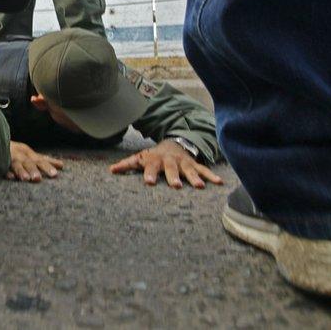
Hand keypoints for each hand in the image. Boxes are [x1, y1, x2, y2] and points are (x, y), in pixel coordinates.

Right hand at [7, 141, 63, 181]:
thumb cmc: (16, 153)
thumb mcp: (30, 155)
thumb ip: (44, 160)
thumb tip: (62, 165)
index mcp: (28, 154)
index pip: (41, 159)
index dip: (50, 163)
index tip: (60, 167)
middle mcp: (20, 156)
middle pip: (29, 162)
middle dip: (35, 169)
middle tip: (39, 178)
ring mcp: (10, 159)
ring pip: (17, 165)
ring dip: (21, 171)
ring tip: (26, 179)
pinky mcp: (0, 164)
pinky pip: (3, 168)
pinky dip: (7, 172)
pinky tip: (10, 177)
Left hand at [109, 140, 223, 189]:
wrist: (174, 143)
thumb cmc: (154, 156)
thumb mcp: (141, 157)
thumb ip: (127, 164)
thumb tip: (111, 170)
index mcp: (156, 160)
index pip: (151, 167)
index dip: (149, 174)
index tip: (148, 183)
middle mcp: (171, 161)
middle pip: (172, 169)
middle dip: (174, 177)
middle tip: (175, 186)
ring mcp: (184, 163)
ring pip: (190, 170)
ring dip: (194, 178)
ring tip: (199, 187)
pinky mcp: (195, 164)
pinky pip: (204, 170)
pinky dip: (211, 176)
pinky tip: (219, 183)